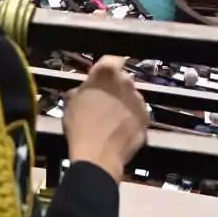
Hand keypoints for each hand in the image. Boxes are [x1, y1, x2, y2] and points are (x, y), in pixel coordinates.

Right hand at [64, 55, 148, 180]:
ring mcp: (139, 100)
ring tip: (112, 120)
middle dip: (115, 88)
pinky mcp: (147, 117)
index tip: (102, 77)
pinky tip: (121, 130)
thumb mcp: (71, 103)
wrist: (98, 157)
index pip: (111, 59)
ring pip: (132, 97)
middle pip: (122, 79)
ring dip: (124, 103)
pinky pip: (138, 113)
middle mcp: (126, 81)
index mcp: (106, 73)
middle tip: (103, 102)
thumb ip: (82, 89)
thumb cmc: (80, 127)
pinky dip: (132, 118)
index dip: (107, 68)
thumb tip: (84, 89)